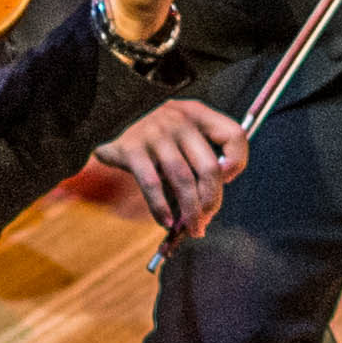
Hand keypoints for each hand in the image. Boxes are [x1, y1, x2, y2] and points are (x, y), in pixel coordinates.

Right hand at [100, 95, 247, 229]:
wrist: (104, 116)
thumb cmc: (150, 134)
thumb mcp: (178, 131)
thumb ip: (197, 156)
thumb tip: (208, 206)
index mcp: (197, 114)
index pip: (233, 135)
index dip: (237, 162)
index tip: (226, 180)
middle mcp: (179, 121)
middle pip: (209, 167)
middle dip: (211, 201)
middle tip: (204, 221)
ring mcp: (156, 133)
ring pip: (183, 180)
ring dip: (189, 211)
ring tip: (189, 229)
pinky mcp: (132, 148)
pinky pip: (153, 184)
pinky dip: (161, 208)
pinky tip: (165, 221)